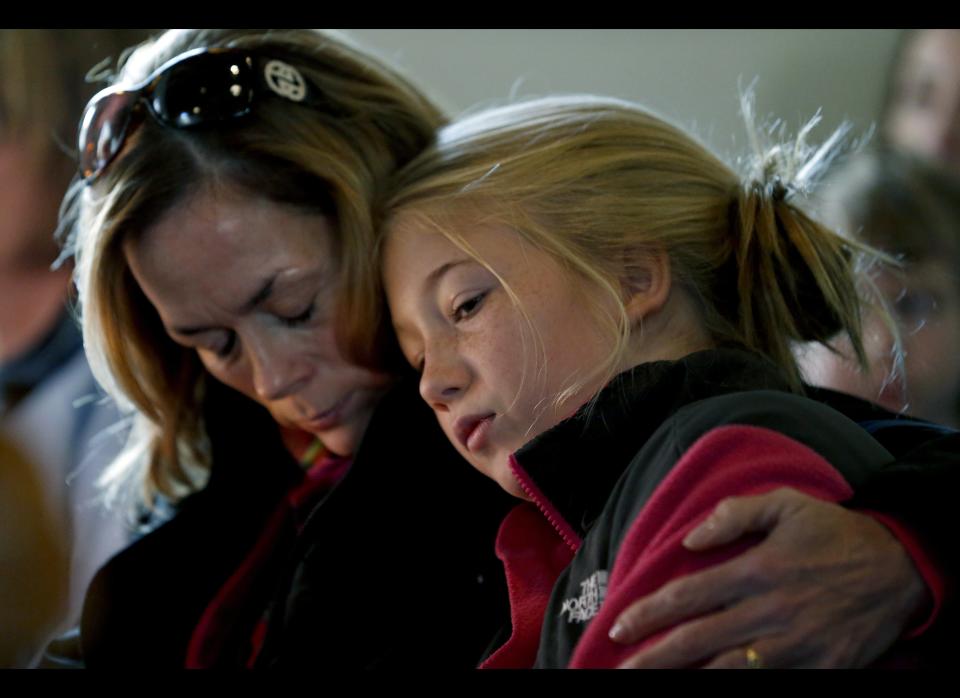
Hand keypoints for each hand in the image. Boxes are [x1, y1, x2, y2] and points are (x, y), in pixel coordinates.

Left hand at [608, 488, 929, 667]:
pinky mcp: (820, 668)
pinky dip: (738, 686)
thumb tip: (689, 540)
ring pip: (727, 670)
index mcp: (756, 571)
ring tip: (654, 682)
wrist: (901, 568)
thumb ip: (734, 513)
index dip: (649, 613)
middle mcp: (769, 612)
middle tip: (621, 667)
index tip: (619, 625)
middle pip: (697, 640)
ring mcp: (795, 646)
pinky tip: (710, 685)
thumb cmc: (834, 533)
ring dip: (687, 676)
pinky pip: (771, 684)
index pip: (688, 596)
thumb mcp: (786, 503)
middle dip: (653, 656)